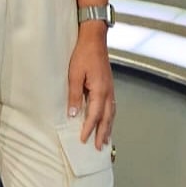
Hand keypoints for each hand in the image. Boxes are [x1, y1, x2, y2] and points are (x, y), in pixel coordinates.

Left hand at [67, 25, 115, 149]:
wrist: (94, 39)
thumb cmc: (84, 54)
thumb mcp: (74, 75)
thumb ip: (74, 95)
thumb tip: (74, 114)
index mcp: (100, 90)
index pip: (94, 115)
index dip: (89, 129)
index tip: (84, 140)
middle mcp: (108, 91)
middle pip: (107, 117)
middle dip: (103, 133)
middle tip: (99, 148)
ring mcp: (110, 88)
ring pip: (111, 112)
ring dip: (108, 127)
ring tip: (105, 138)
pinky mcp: (108, 84)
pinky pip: (111, 105)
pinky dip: (110, 116)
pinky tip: (107, 119)